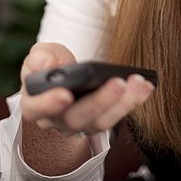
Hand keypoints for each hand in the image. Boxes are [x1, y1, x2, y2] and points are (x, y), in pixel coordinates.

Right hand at [20, 42, 154, 136]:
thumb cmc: (50, 66)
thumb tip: (47, 65)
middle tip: (117, 84)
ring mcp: (81, 124)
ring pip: (102, 122)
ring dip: (124, 103)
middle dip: (100, 102)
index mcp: (35, 104)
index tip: (64, 95)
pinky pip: (119, 115)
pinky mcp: (102, 120)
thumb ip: (40, 57)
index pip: (35, 109)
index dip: (49, 104)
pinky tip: (146, 86)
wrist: (64, 82)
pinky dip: (134, 101)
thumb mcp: (40, 55)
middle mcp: (57, 120)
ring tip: (138, 82)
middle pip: (77, 118)